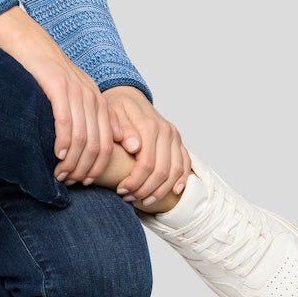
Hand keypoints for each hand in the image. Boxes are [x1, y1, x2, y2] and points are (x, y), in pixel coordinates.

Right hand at [0, 6, 116, 183]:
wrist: (26, 41)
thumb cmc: (42, 72)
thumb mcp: (71, 93)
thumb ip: (88, 116)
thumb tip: (103, 142)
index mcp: (97, 100)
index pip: (108, 142)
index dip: (98, 166)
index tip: (83, 181)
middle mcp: (91, 95)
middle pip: (98, 144)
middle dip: (85, 169)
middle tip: (69, 182)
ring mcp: (76, 90)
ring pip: (83, 138)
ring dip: (72, 162)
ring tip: (59, 175)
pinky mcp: (58, 85)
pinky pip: (66, 122)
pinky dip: (63, 143)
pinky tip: (55, 154)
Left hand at [103, 86, 190, 203]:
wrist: (129, 96)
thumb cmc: (117, 107)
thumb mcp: (112, 112)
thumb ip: (121, 128)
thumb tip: (134, 147)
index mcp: (149, 125)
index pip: (146, 163)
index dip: (134, 181)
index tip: (120, 190)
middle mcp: (166, 131)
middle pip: (161, 171)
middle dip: (145, 189)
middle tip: (128, 197)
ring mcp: (174, 137)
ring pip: (175, 171)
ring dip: (160, 190)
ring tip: (143, 199)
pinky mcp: (178, 142)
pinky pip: (185, 164)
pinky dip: (181, 180)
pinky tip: (172, 192)